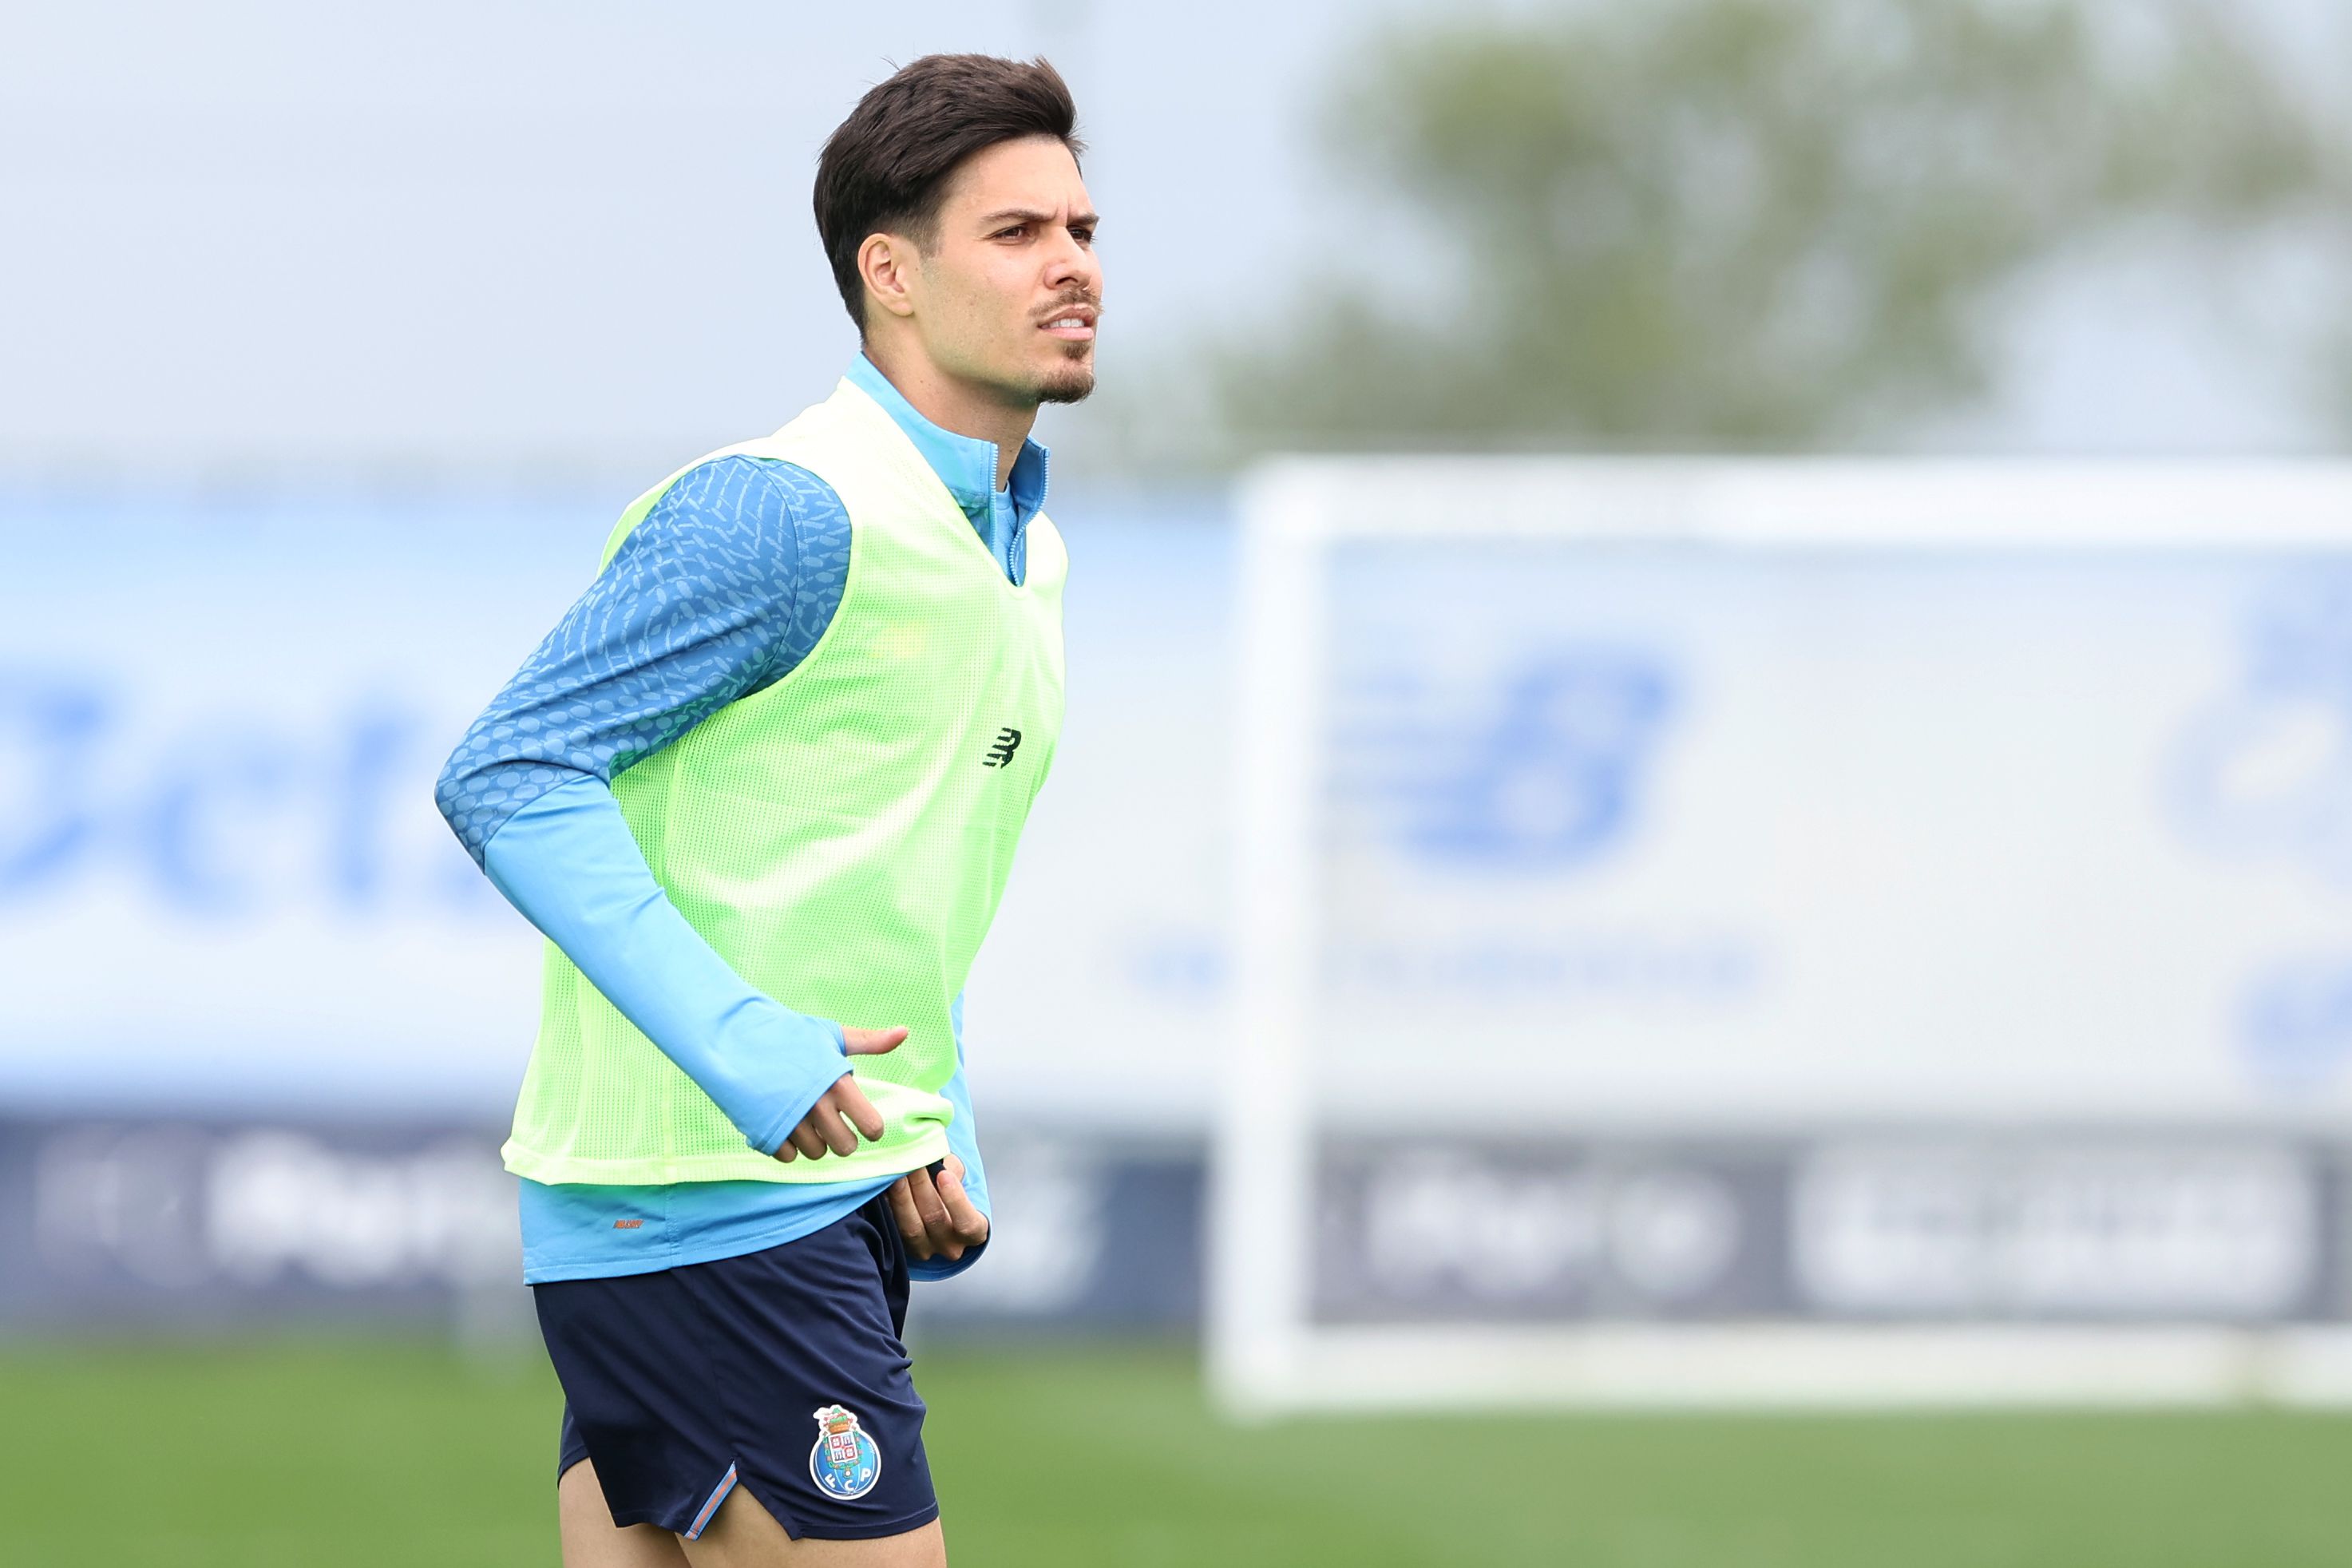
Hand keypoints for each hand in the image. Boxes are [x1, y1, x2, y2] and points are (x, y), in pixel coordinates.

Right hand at [773, 1025, 904, 1162]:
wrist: (733, 1038)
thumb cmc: (785, 1034)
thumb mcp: (829, 1035)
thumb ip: (868, 1041)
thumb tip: (903, 1033)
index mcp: (837, 1084)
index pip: (872, 1127)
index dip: (871, 1128)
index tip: (863, 1122)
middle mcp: (816, 1106)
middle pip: (845, 1148)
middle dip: (842, 1138)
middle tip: (831, 1122)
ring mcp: (789, 1122)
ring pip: (816, 1154)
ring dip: (814, 1142)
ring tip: (803, 1120)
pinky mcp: (765, 1133)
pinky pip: (788, 1157)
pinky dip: (787, 1146)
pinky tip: (782, 1124)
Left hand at [887, 1154, 988, 1262]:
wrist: (935, 1206)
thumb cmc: (950, 1188)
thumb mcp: (957, 1176)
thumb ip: (949, 1168)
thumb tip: (930, 1158)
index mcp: (974, 1232)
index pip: (969, 1223)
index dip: (956, 1200)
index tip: (944, 1174)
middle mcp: (950, 1246)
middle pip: (935, 1218)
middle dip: (921, 1187)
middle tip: (911, 1161)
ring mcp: (925, 1250)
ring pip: (910, 1228)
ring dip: (901, 1197)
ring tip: (895, 1173)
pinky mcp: (901, 1247)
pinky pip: (892, 1229)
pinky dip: (887, 1208)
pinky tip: (883, 1188)